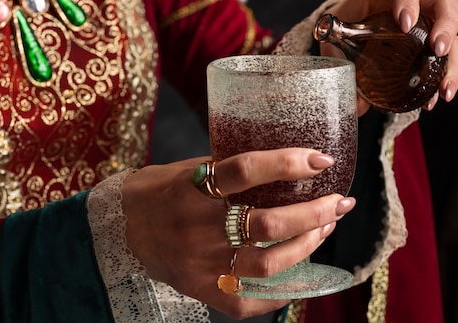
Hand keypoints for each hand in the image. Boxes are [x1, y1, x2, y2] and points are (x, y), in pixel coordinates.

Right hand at [121, 148, 355, 319]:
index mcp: (191, 189)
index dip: (288, 162)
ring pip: (268, 261)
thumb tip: (277, 166)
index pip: (245, 170)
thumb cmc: (156, 192)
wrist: (118, 229)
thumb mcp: (187, 170)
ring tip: (325, 227)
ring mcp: (200, 263)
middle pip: (268, 222)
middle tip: (339, 201)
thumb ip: (226, 171)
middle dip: (315, 211)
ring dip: (307, 244)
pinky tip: (301, 274)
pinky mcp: (200, 288)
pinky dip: (280, 290)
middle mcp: (196, 227)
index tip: (321, 159)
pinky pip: (248, 299)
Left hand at [324, 0, 457, 114]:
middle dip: (446, 26)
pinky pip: (448, 57)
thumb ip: (338, 60)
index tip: (405, 23)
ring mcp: (427, 23)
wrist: (341, 33)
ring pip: (454, 33)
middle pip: (444, 3)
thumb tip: (355, 102)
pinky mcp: (430, 44)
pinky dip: (446, 77)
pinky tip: (437, 96)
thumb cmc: (341, 27)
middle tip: (437, 49)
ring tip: (443, 87)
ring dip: (453, 61)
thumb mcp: (334, 39)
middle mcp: (414, 2)